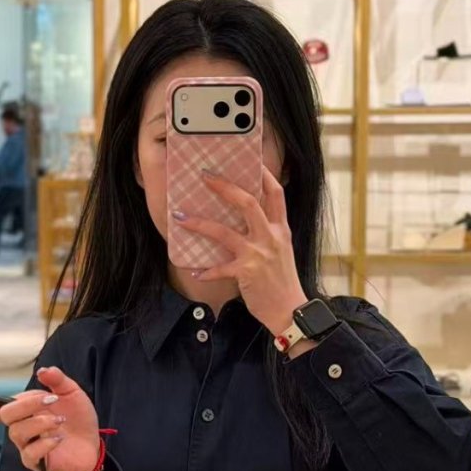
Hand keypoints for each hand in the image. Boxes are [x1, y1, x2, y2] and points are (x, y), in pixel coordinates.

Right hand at [0, 368, 99, 470]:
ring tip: (61, 421)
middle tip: (52, 400)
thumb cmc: (77, 419)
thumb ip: (57, 380)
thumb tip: (42, 370)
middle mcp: (21, 426)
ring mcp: (27, 445)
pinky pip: (29, 453)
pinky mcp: (37, 462)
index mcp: (25, 409)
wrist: (93, 445)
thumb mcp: (71, 394)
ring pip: (17, 432)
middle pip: (6, 415)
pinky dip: (44, 443)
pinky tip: (59, 438)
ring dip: (39, 423)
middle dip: (27, 405)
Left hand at [170, 165, 307, 334]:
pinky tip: (196, 272)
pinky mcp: (246, 273)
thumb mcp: (281, 252)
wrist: (290, 311)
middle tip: (205, 176)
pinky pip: (220, 268)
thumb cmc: (283, 283)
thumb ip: (267, 234)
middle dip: (224, 187)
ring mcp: (258, 254)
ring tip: (180, 217)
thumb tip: (245, 223)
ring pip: (224, 231)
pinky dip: (206, 271)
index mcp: (280, 229)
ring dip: (199, 224)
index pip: (275, 193)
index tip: (251, 159)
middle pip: (247, 202)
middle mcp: (270, 237)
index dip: (264, 174)